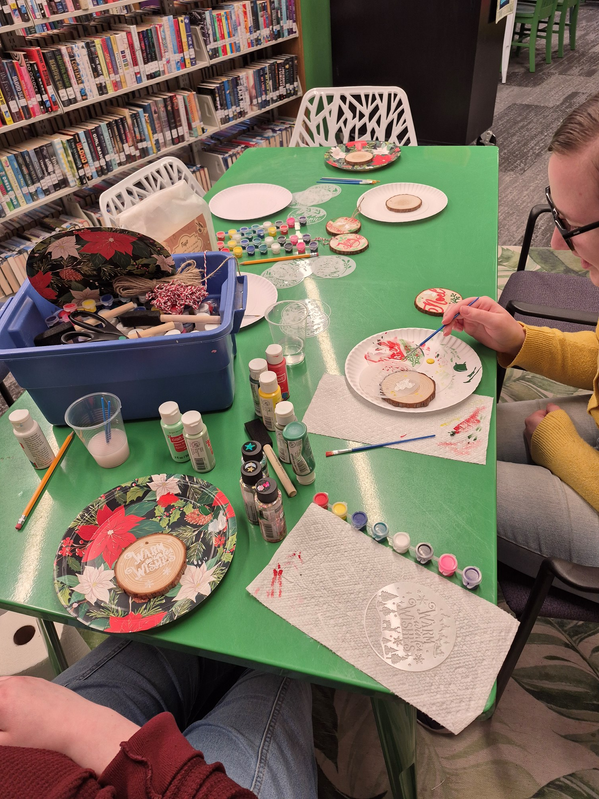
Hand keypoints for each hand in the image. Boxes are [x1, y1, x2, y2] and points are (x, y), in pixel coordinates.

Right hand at [0, 675, 138, 775]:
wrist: (78, 724)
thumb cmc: (46, 736)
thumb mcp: (6, 743)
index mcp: (1, 699)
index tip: (0, 729)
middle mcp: (12, 684)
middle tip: (4, 724)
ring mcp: (26, 679)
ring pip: (1, 684)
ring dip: (0, 696)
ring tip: (8, 717)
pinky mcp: (38, 680)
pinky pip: (15, 682)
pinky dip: (10, 692)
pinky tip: (18, 709)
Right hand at [442, 296, 525, 356]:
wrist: (511, 343)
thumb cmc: (507, 330)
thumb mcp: (494, 322)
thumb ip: (478, 315)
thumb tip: (462, 309)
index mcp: (482, 303)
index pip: (463, 304)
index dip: (453, 311)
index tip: (447, 321)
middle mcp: (475, 308)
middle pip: (457, 309)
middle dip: (449, 317)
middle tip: (445, 328)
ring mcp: (472, 317)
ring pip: (455, 317)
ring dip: (449, 323)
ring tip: (447, 332)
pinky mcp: (470, 326)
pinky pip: (458, 324)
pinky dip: (452, 327)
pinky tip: (453, 331)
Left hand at [524, 402, 561, 448]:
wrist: (559, 451)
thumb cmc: (558, 430)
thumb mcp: (558, 414)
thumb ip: (552, 407)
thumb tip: (549, 406)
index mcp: (530, 420)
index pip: (541, 413)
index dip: (550, 415)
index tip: (556, 420)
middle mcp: (526, 431)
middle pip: (538, 423)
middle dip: (546, 424)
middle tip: (556, 428)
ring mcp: (529, 442)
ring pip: (538, 433)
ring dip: (545, 433)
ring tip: (555, 436)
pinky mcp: (533, 452)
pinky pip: (539, 443)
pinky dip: (544, 442)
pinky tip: (552, 444)